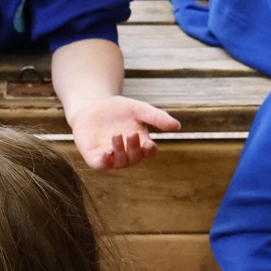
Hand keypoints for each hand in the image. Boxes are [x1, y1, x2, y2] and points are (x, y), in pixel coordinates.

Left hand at [65, 95, 180, 169]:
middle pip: (135, 158)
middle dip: (134, 148)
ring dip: (120, 152)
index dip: (150, 151)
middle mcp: (127, 154)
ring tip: (117, 136)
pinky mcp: (94, 157)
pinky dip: (105, 161)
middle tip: (131, 134)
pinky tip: (107, 152)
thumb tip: (177, 127)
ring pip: (120, 162)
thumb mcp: (139, 109)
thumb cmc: (118, 110)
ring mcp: (110, 157)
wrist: (93, 106)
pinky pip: (100, 164)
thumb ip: (157, 117)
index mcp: (140, 144)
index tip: (149, 144)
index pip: (149, 153)